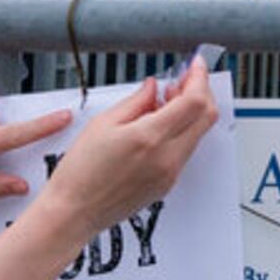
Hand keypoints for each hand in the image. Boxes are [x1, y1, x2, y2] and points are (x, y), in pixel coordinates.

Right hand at [30, 60, 217, 239]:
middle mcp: (167, 158)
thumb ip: (136, 101)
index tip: (195, 65)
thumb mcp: (102, 124)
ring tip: (165, 101)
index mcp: (150, 138)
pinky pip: (185, 150)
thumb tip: (154, 86)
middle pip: (207, 116)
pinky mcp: (168, 185)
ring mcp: (170, 174)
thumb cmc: (79, 174)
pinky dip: (181, 131)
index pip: (195, 100)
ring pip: (198, 133)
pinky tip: (160, 125)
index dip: (199, 77)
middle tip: (184, 80)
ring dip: (191, 112)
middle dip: (201, 92)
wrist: (73, 213)